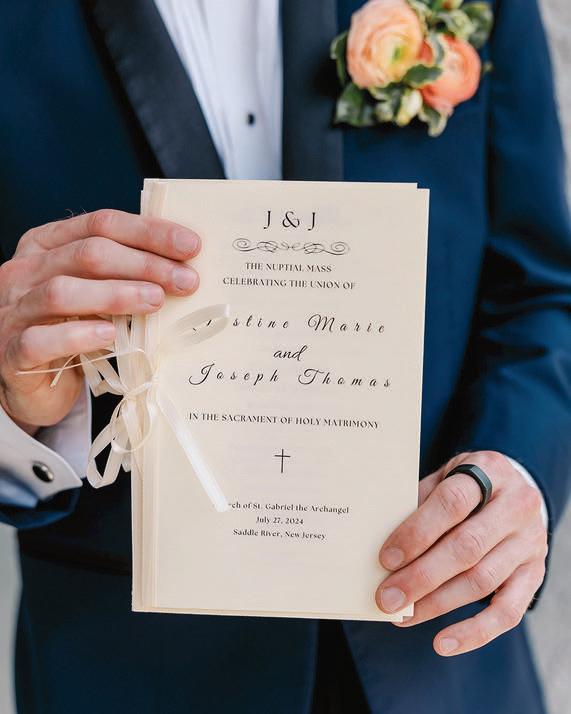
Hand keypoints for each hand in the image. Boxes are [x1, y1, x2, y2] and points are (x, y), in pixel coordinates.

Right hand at [0, 209, 199, 430]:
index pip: (100, 224)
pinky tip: (110, 335)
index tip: (191, 246)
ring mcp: (13, 310)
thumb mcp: (93, 293)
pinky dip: (78, 335)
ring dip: (117, 294)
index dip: (148, 232)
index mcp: (46, 245)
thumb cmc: (69, 329)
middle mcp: (25, 271)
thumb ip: (121, 276)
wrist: (30, 383)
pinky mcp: (12, 352)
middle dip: (144, 265)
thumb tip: (182, 269)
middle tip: (186, 281)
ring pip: (62, 291)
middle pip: (87, 254)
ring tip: (156, 301)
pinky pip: (41, 339)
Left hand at [376, 451, 547, 655]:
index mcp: (489, 470)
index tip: (386, 558)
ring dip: (438, 604)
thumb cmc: (466, 484)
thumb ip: (419, 501)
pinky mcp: (535, 574)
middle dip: (422, 577)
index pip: (452, 503)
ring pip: (482, 581)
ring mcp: (530, 542)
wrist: (515, 487)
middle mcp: (517, 506)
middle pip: (467, 547)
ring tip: (403, 616)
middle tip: (387, 598)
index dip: (418, 532)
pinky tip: (442, 643)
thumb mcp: (444, 476)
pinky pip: (508, 612)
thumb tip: (378, 540)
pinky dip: (474, 632)